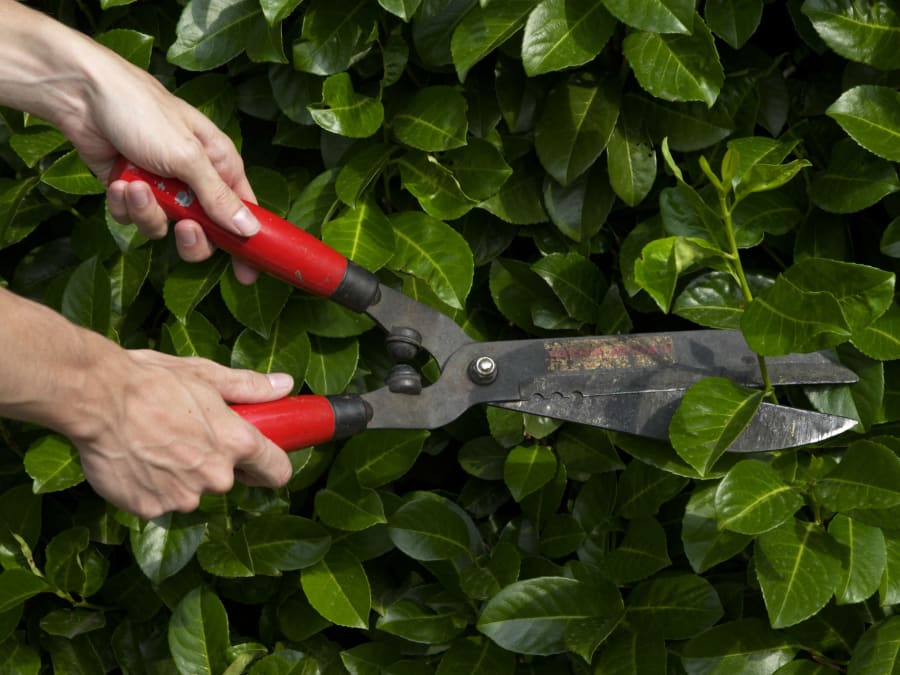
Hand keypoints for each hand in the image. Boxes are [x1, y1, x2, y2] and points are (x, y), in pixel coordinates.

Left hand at [63, 48, 259, 282]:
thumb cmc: (144, 113)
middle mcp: (194, 181)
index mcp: (220, 167)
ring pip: (165, 229)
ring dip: (149, 213)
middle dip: (191, 236)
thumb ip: (218, 197)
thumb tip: (249, 229)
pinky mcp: (131, 193)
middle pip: (205, 233)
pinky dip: (125, 205)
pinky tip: (118, 181)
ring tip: (136, 187)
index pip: (243, 213)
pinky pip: (134, 218)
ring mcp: (162, 189)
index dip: (246, 244)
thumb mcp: (189, 156)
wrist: (83, 97)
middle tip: (183, 226)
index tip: (247, 273)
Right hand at [69, 349, 294, 519]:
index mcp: (237, 443)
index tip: (260, 460)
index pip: (277, 471)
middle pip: (228, 480)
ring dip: (179, 477)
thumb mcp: (206, 375)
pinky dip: (151, 487)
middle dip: (213, 463)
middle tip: (186, 436)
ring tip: (154, 445)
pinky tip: (137, 460)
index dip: (271, 465)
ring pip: (191, 492)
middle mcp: (216, 476)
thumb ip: (249, 387)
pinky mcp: (150, 510)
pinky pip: (159, 502)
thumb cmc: (151, 382)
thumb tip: (284, 386)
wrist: (96, 399)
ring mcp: (183, 496)